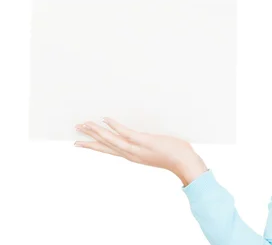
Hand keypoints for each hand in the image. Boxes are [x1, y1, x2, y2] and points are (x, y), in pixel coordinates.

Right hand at [74, 118, 207, 184]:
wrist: (185, 163)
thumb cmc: (175, 156)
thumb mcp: (155, 151)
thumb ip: (147, 146)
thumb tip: (146, 138)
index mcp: (132, 156)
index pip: (109, 150)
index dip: (94, 146)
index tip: (80, 144)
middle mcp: (131, 154)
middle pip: (105, 146)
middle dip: (89, 139)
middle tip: (74, 133)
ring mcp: (136, 148)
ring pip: (111, 139)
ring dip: (96, 131)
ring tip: (83, 125)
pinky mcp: (144, 141)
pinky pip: (125, 132)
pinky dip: (114, 126)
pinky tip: (105, 119)